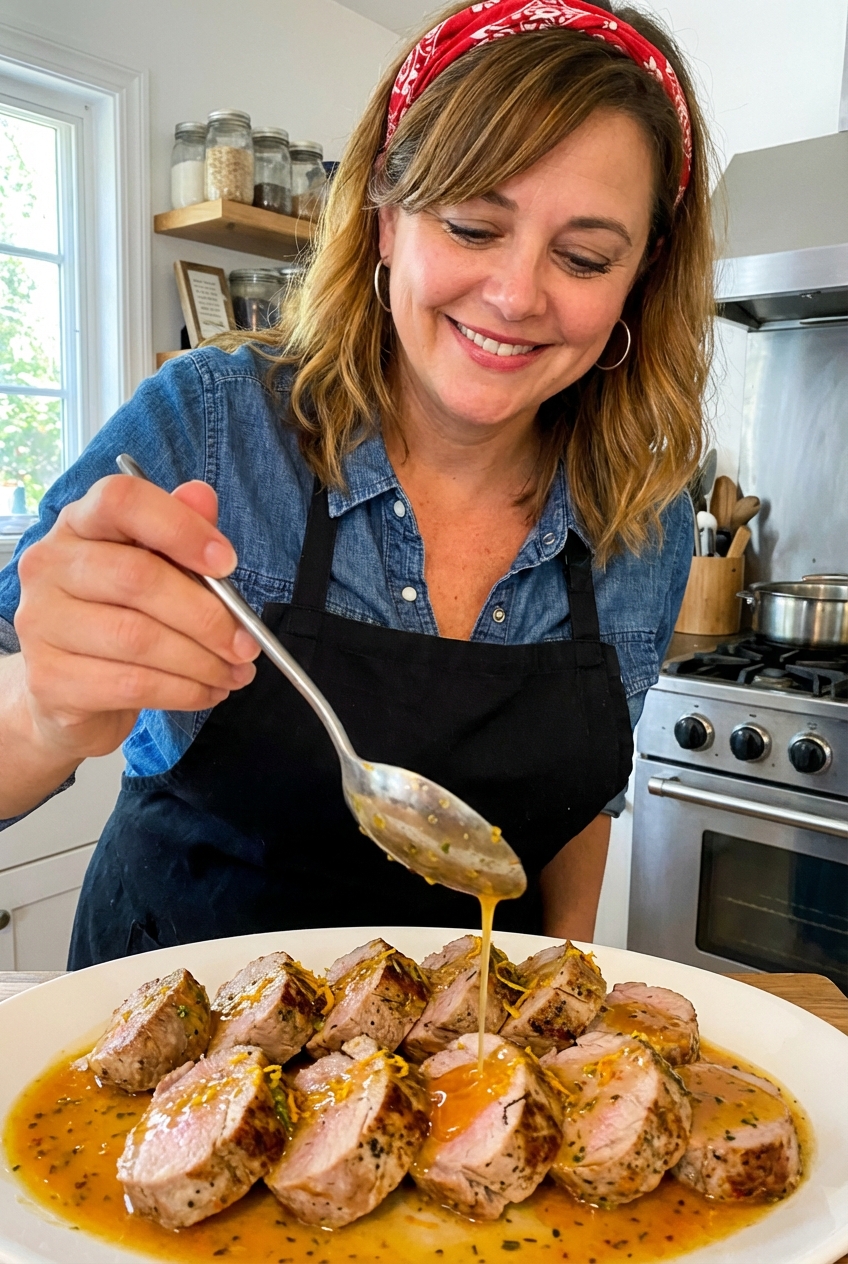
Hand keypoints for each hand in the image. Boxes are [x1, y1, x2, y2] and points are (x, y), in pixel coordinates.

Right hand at [14, 473, 260, 762]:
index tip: (228, 562)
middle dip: (208, 615)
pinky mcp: (50, 680)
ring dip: (203, 662)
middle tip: (247, 644)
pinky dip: (184, 691)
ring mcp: (42, 623)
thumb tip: (202, 496)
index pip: (121, 500)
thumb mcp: (156, 567)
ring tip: (235, 673)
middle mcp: (49, 566)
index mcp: (79, 525)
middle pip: (138, 577)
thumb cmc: (121, 617)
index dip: (180, 527)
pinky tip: (208, 692)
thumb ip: (180, 530)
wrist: (72, 693)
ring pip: (138, 639)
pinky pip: (132, 684)